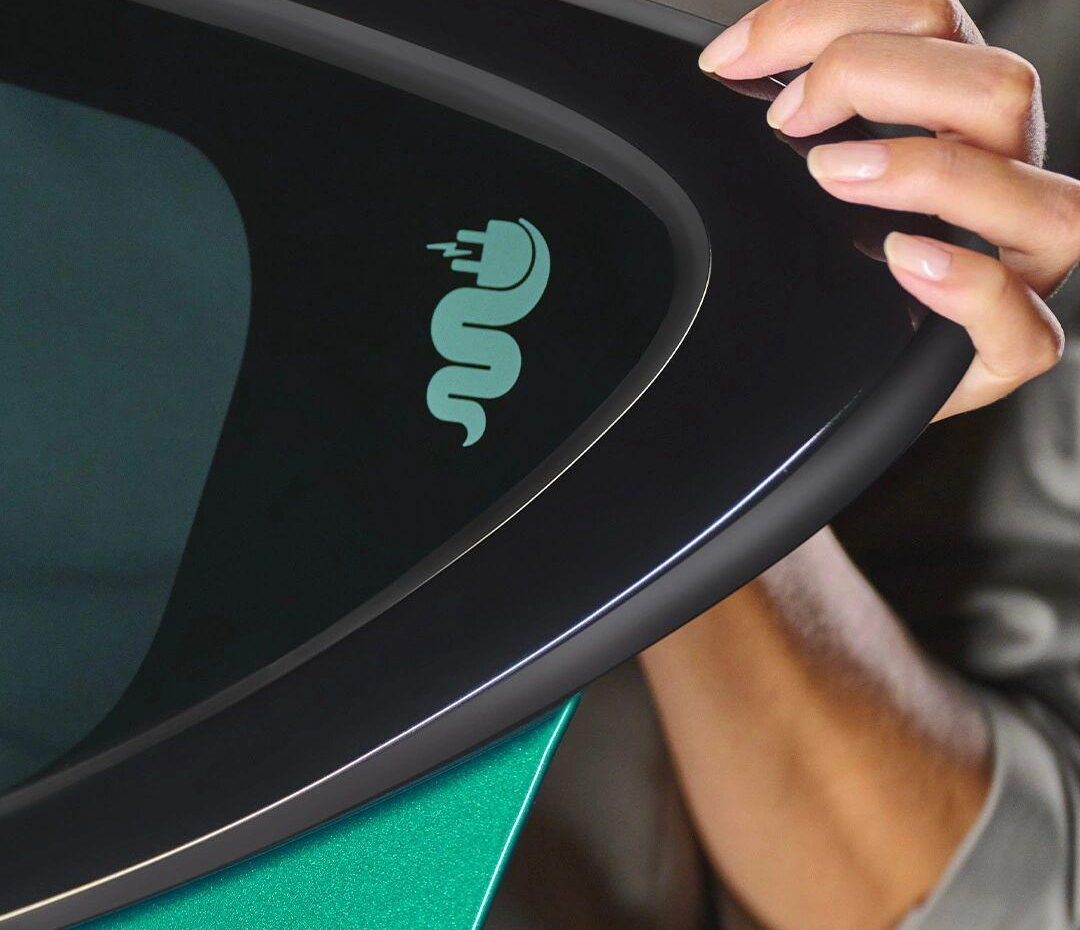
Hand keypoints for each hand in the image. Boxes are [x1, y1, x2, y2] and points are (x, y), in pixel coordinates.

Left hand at [699, 0, 1079, 419]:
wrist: (850, 381)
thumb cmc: (835, 268)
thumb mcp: (813, 171)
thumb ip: (806, 111)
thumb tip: (733, 65)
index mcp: (961, 120)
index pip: (932, 24)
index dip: (826, 18)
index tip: (732, 58)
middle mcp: (1004, 181)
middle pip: (995, 87)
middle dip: (874, 77)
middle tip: (786, 118)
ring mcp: (1017, 269)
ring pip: (1040, 200)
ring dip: (926, 171)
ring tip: (830, 173)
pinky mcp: (1003, 350)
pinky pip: (1025, 330)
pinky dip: (969, 287)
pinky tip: (902, 260)